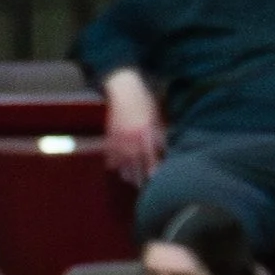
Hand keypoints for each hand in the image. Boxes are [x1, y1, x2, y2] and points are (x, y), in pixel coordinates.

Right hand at [101, 68, 166, 187]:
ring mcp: (119, 137)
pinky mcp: (110, 134)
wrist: (123, 88)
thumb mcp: (155, 116)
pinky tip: (114, 168)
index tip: (155, 179)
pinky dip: (112, 161)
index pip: (150, 157)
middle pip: (135, 163)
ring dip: (125, 172)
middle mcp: (132, 138)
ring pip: (122, 160)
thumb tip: (164, 148)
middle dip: (138, 176)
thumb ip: (159, 133)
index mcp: (146, 133)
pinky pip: (110, 152)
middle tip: (141, 186)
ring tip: (128, 180)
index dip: (153, 169)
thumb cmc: (143, 101)